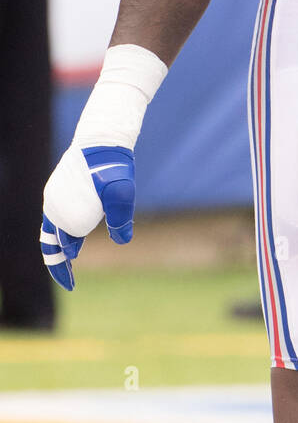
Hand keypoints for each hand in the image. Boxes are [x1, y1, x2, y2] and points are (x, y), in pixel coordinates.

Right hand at [41, 145, 134, 290]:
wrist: (102, 138)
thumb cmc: (112, 166)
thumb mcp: (121, 192)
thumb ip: (121, 218)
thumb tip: (122, 239)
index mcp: (64, 211)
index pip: (62, 247)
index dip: (64, 268)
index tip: (72, 285)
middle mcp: (54, 205)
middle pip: (50, 242)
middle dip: (59, 263)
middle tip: (69, 281)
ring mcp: (55, 196)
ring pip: (52, 229)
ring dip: (61, 247)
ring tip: (72, 262)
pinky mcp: (60, 188)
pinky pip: (57, 216)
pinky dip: (65, 230)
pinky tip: (77, 238)